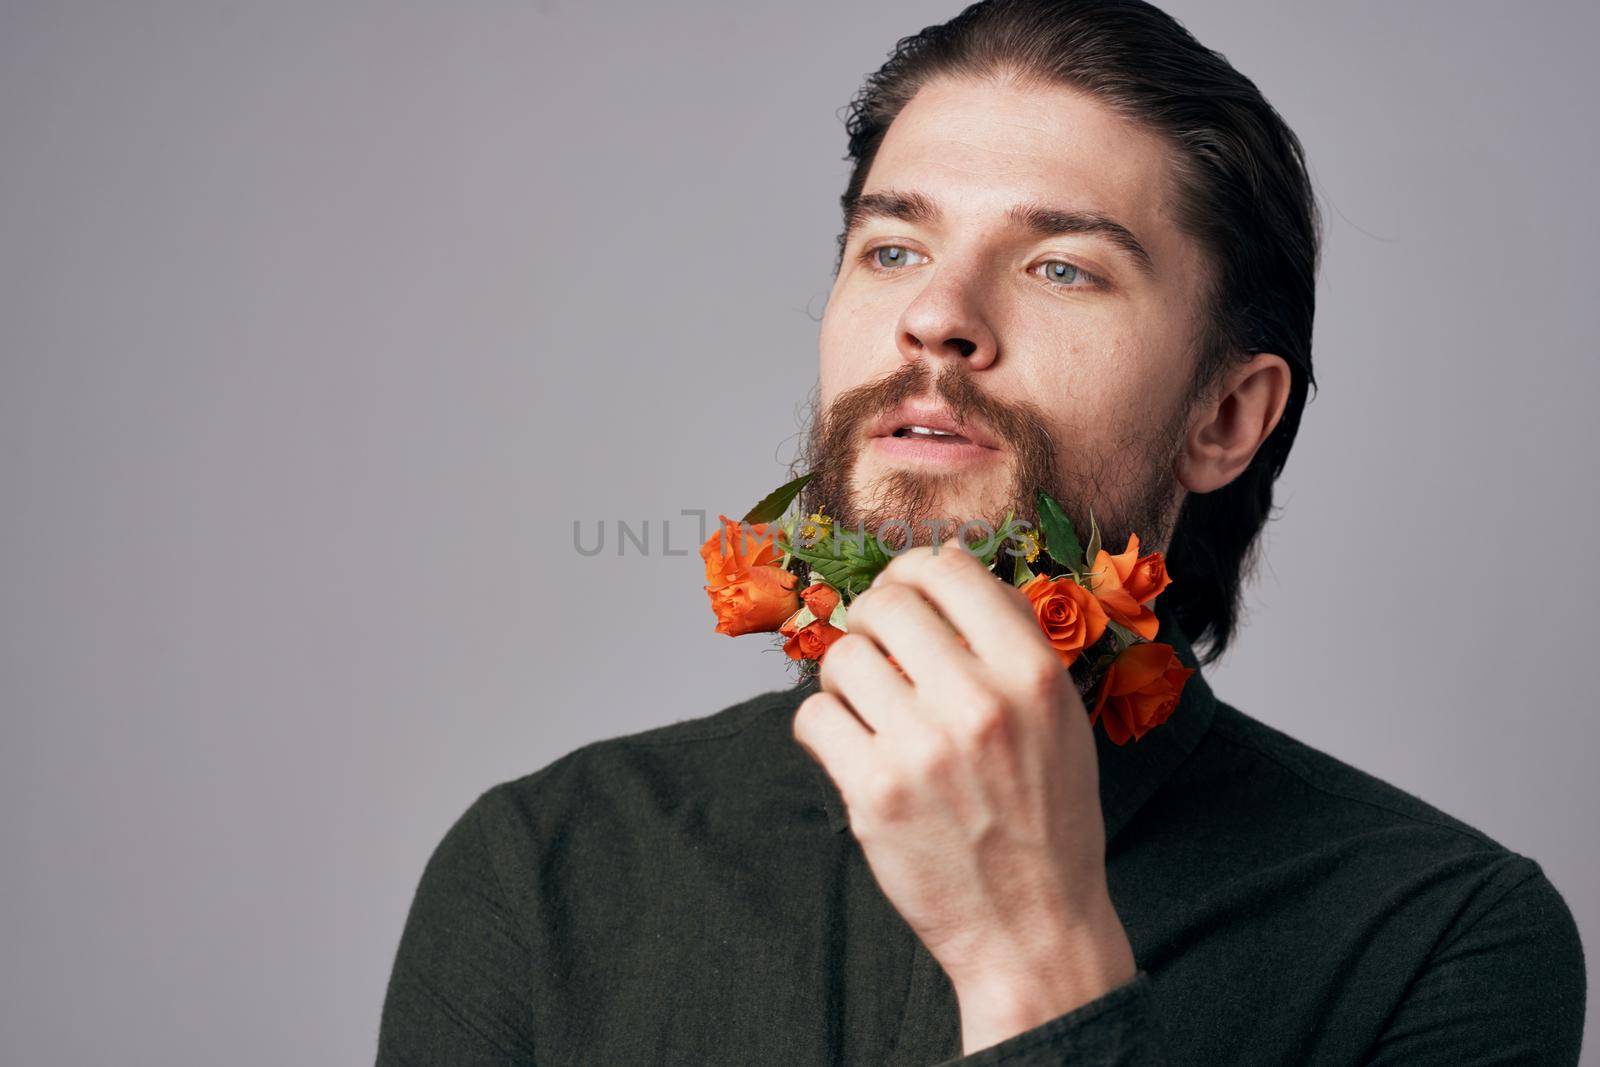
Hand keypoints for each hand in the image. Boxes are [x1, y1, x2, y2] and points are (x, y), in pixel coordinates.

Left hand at [792, 539, 1135, 1051]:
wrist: (1033, 929)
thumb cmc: (1047, 821)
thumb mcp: (1059, 719)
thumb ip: (1012, 641)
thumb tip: (947, 563)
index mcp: (1033, 674)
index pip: (950, 569)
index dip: (915, 572)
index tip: (905, 595)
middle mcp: (979, 703)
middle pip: (886, 604)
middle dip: (873, 621)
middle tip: (879, 653)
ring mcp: (922, 749)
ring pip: (842, 657)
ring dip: (844, 677)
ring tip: (865, 707)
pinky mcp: (874, 794)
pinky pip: (814, 717)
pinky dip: (823, 727)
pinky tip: (850, 748)